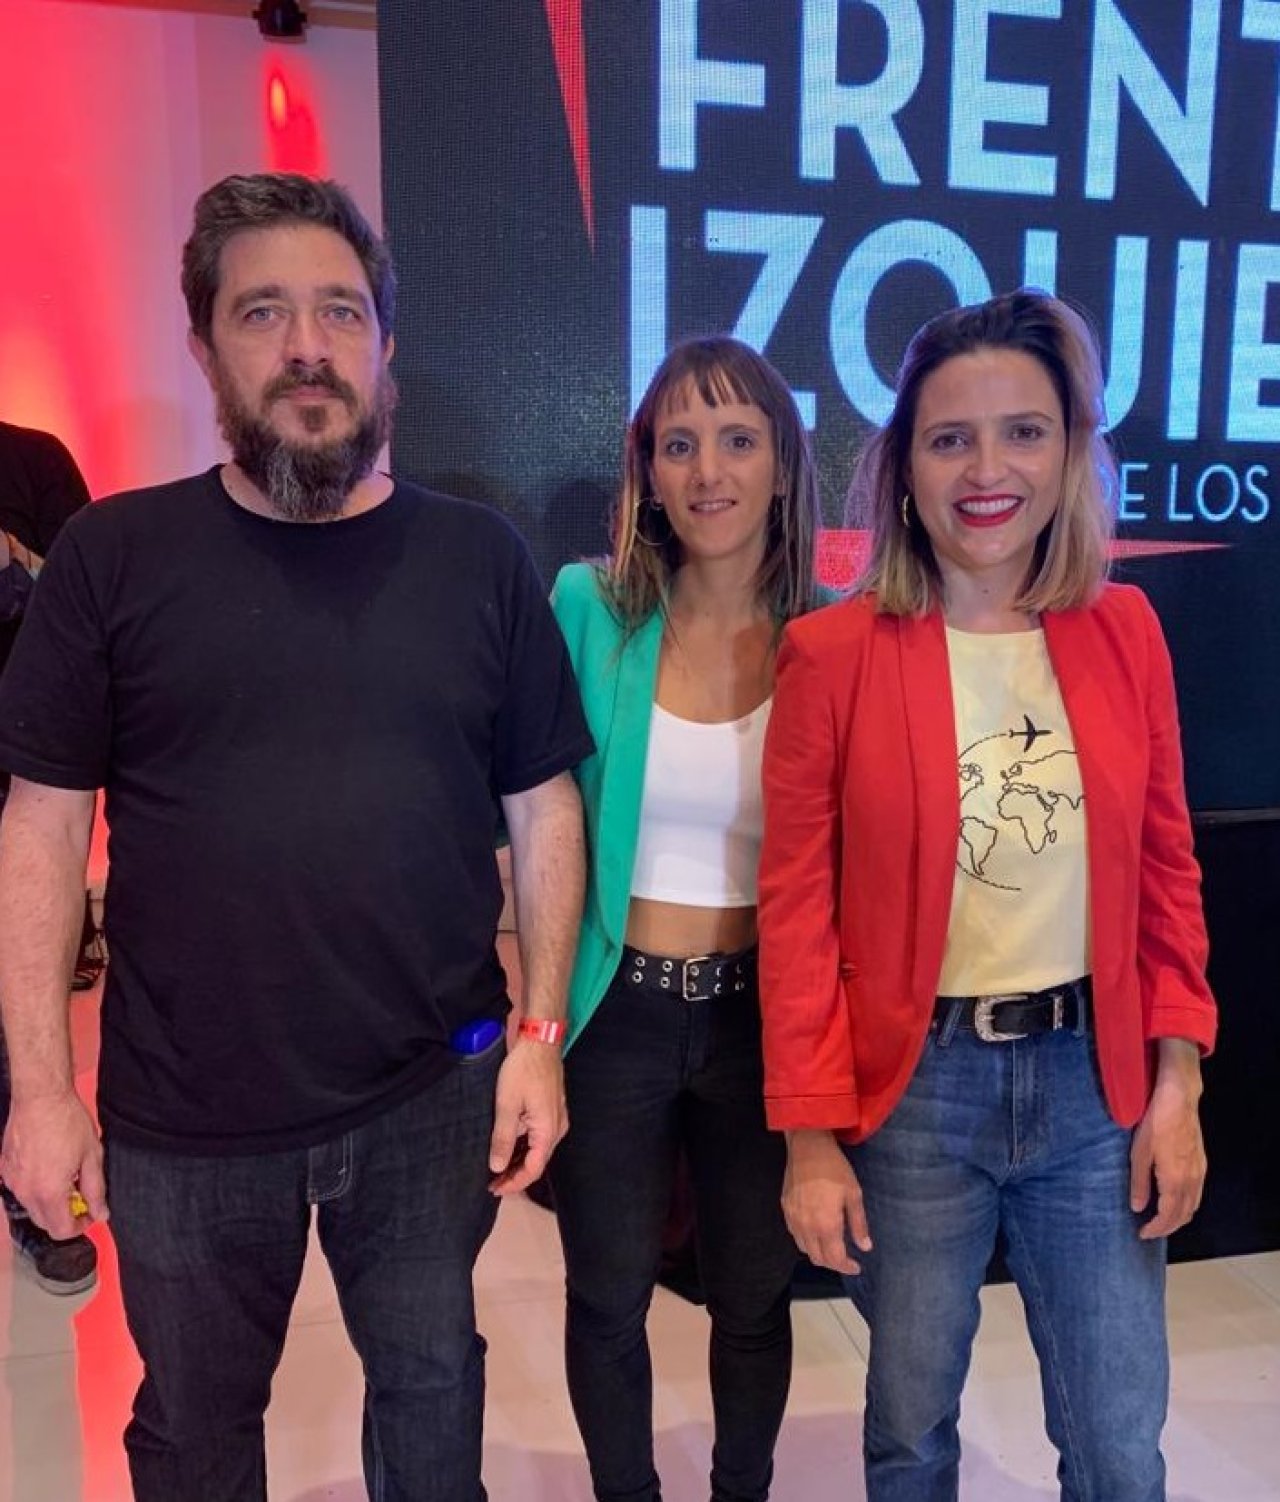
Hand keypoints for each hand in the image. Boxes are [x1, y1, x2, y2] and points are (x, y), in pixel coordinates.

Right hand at [1, 1090, 105, 1236]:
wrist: (40, 1097)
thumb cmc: (68, 1122)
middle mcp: (26, 1192)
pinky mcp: (5, 1169)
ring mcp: (12, 1181)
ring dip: (49, 1203)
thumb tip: (100, 1213)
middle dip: (64, 1216)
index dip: (79, 1226)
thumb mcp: (92, 1156)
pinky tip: (49, 1168)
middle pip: (45, 1222)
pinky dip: (35, 1188)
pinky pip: (21, 1190)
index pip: (61, 1230)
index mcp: (49, 1192)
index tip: (90, 1213)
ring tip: (66, 1178)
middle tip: (81, 1196)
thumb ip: (96, 1190)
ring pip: (31, 1207)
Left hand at [488, 1037, 567, 1195]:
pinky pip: (538, 1137)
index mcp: (548, 1131)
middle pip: (538, 1162)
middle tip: (492, 1183)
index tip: (495, 1188)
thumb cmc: (524, 1070)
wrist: (540, 1041)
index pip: (533, 1169)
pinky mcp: (551, 1110)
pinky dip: (524, 1147)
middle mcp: (557, 1128)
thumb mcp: (507, 1104)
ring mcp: (556, 1118)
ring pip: (538, 1150)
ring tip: (497, 1169)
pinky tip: (509, 1148)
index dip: (514, 1183)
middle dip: (516, 1175)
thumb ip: (503, 1138)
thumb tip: (497, 1166)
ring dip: (519, 1161)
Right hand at [783, 1128, 871, 1273]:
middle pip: (818, 1259)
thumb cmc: (834, 1169)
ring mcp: (793, 1219)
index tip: (856, 1266)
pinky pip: (795, 1234)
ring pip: (804, 1249)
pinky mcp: (785, 1209)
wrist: (808, 1147)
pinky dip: (806, 1240)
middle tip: (845, 1258)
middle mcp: (807, 1227)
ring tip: (831, 1246)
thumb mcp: (854, 1194)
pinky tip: (815, 1231)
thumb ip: (859, 1224)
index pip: (835, 1259)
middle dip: (833, 1263)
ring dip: (818, 1253)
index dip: (847, 1267)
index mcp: (826, 1225)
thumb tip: (865, 1247)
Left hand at [1130, 1039, 1205, 1239]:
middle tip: (1150, 1231)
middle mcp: (1192, 1180)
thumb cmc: (1155, 1124)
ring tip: (1162, 1220)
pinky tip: (1176, 1200)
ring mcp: (1199, 1171)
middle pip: (1184, 1215)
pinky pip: (1197, 1193)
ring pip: (1193, 1205)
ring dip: (1179, 1217)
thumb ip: (1139, 1183)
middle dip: (1168, 1227)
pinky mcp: (1201, 1162)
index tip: (1142, 1234)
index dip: (1156, 1229)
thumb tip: (1137, 1207)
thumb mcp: (1139, 1153)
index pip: (1168, 1216)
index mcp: (1175, 1181)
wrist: (1179, 1100)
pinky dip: (1188, 1204)